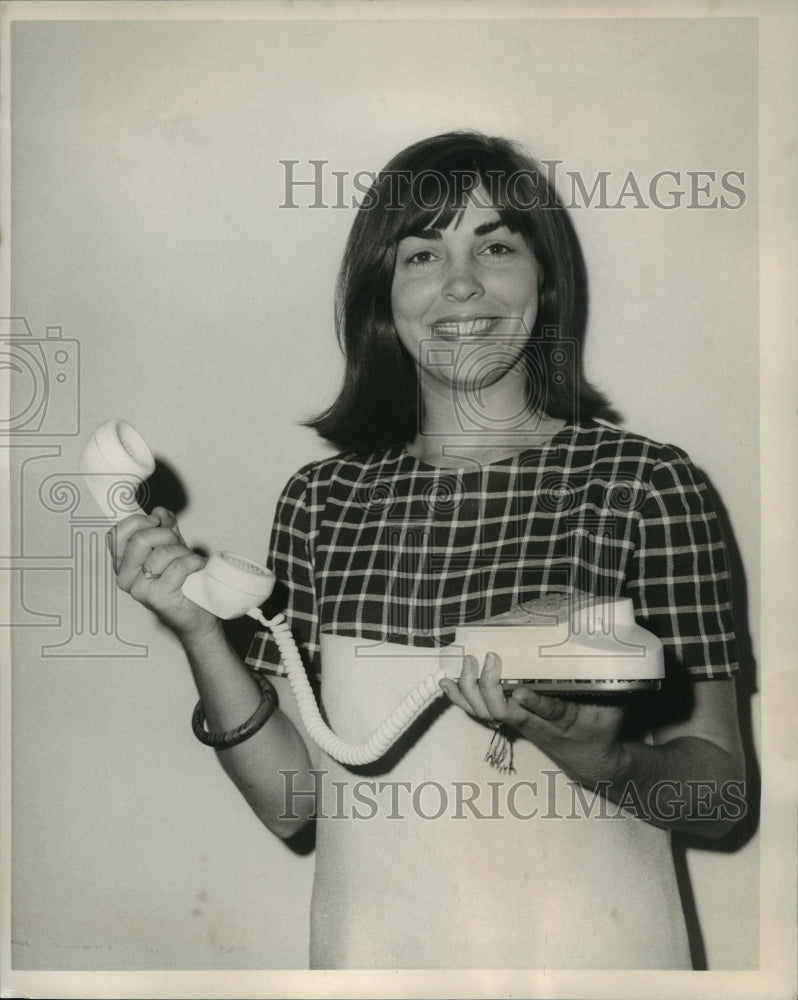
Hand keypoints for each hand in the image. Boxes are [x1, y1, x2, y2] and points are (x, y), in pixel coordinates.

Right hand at [108, 506, 218, 641]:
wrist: (197, 610)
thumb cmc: (181, 579)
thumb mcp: (171, 546)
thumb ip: (164, 527)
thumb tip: (159, 511)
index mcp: (122, 564)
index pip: (116, 534)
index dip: (138, 522)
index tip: (157, 522)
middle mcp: (125, 578)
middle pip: (141, 539)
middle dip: (166, 535)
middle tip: (178, 545)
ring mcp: (140, 590)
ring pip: (163, 553)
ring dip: (183, 552)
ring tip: (189, 562)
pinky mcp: (158, 598)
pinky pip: (178, 566)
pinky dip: (194, 562)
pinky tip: (197, 567)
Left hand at [439, 652, 629, 784]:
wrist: (590, 760)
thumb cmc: (600, 728)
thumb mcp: (613, 706)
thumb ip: (611, 682)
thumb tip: (614, 650)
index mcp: (563, 718)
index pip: (547, 712)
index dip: (533, 703)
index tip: (520, 690)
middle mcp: (534, 722)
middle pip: (504, 711)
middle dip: (490, 686)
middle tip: (487, 657)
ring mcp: (517, 722)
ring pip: (486, 712)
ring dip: (470, 689)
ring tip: (463, 663)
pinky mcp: (508, 719)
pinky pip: (478, 711)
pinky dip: (460, 696)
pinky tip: (446, 681)